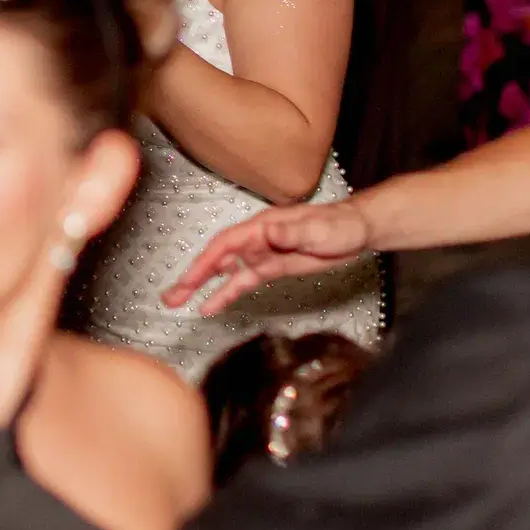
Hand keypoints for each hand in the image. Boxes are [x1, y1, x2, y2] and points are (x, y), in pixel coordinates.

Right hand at [159, 200, 372, 316]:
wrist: (358, 232)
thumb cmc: (339, 225)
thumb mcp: (316, 229)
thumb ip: (290, 232)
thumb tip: (266, 232)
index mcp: (262, 227)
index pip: (226, 244)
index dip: (207, 261)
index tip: (190, 278)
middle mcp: (256, 240)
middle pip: (217, 258)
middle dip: (192, 276)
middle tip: (171, 295)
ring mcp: (262, 255)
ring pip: (225, 272)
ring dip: (202, 286)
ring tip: (179, 301)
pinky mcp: (271, 269)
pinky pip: (243, 282)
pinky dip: (226, 292)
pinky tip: (211, 304)